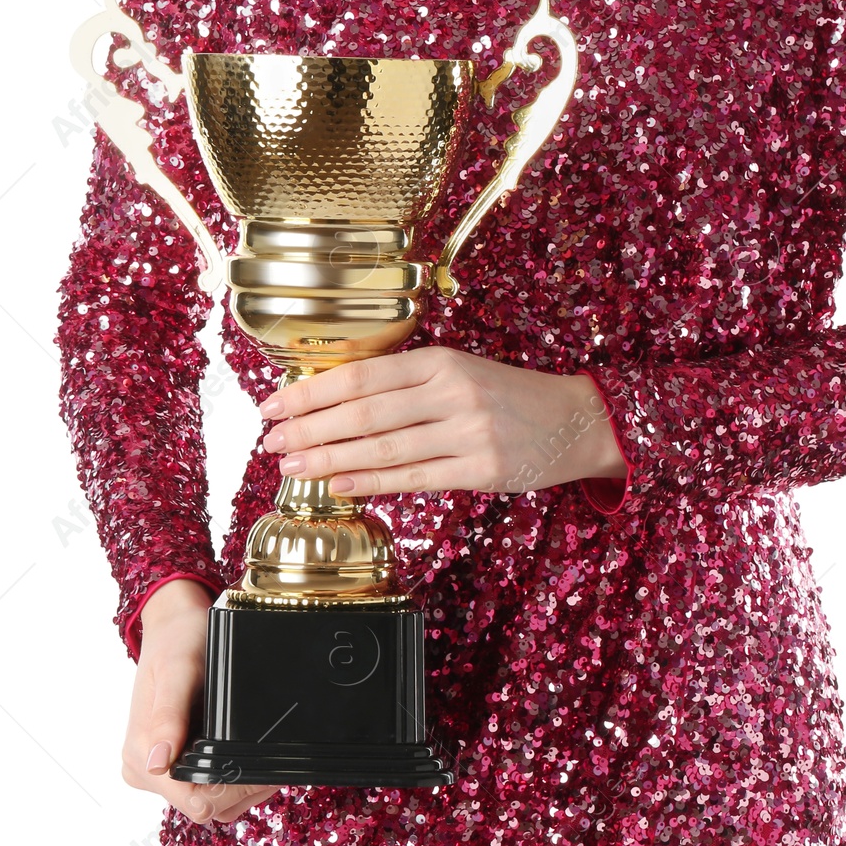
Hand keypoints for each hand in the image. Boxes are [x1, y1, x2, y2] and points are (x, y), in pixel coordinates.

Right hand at [121, 579, 276, 824]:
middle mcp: (147, 769)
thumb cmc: (178, 643)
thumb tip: (157, 762)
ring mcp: (160, 770)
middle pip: (206, 805)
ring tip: (263, 751)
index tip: (261, 772)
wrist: (176, 626)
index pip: (193, 802)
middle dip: (243, 789)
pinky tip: (248, 753)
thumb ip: (168, 716)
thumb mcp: (178, 672)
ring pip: (213, 802)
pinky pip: (210, 787)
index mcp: (141, 755)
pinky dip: (236, 776)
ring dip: (243, 785)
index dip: (231, 792)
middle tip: (272, 759)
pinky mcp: (176, 763)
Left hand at [258, 348, 627, 496]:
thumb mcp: (459, 372)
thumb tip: (336, 400)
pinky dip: (369, 481)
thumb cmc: (509, 397)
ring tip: (291, 465)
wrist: (576, 421)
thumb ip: (407, 384)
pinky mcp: (480, 470)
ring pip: (381, 447)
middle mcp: (451, 392)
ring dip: (328, 458)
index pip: (361, 376)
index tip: (274, 404)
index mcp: (440, 361)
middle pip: (363, 412)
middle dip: (309, 428)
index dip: (311, 392)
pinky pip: (412, 477)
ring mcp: (467, 432)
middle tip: (269, 441)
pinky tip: (337, 484)